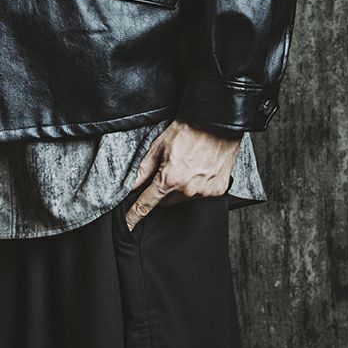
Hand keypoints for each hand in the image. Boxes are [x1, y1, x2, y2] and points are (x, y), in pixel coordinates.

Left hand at [124, 121, 241, 230]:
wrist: (219, 121)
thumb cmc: (190, 129)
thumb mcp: (159, 146)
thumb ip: (143, 170)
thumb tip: (130, 185)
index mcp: (169, 180)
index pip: (146, 204)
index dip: (134, 216)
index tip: (128, 226)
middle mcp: (187, 190)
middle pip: (166, 200)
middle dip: (164, 189)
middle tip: (171, 169)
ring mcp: (204, 192)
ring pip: (183, 197)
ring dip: (182, 187)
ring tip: (189, 166)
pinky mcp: (217, 190)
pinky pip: (201, 194)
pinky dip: (199, 185)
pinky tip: (201, 169)